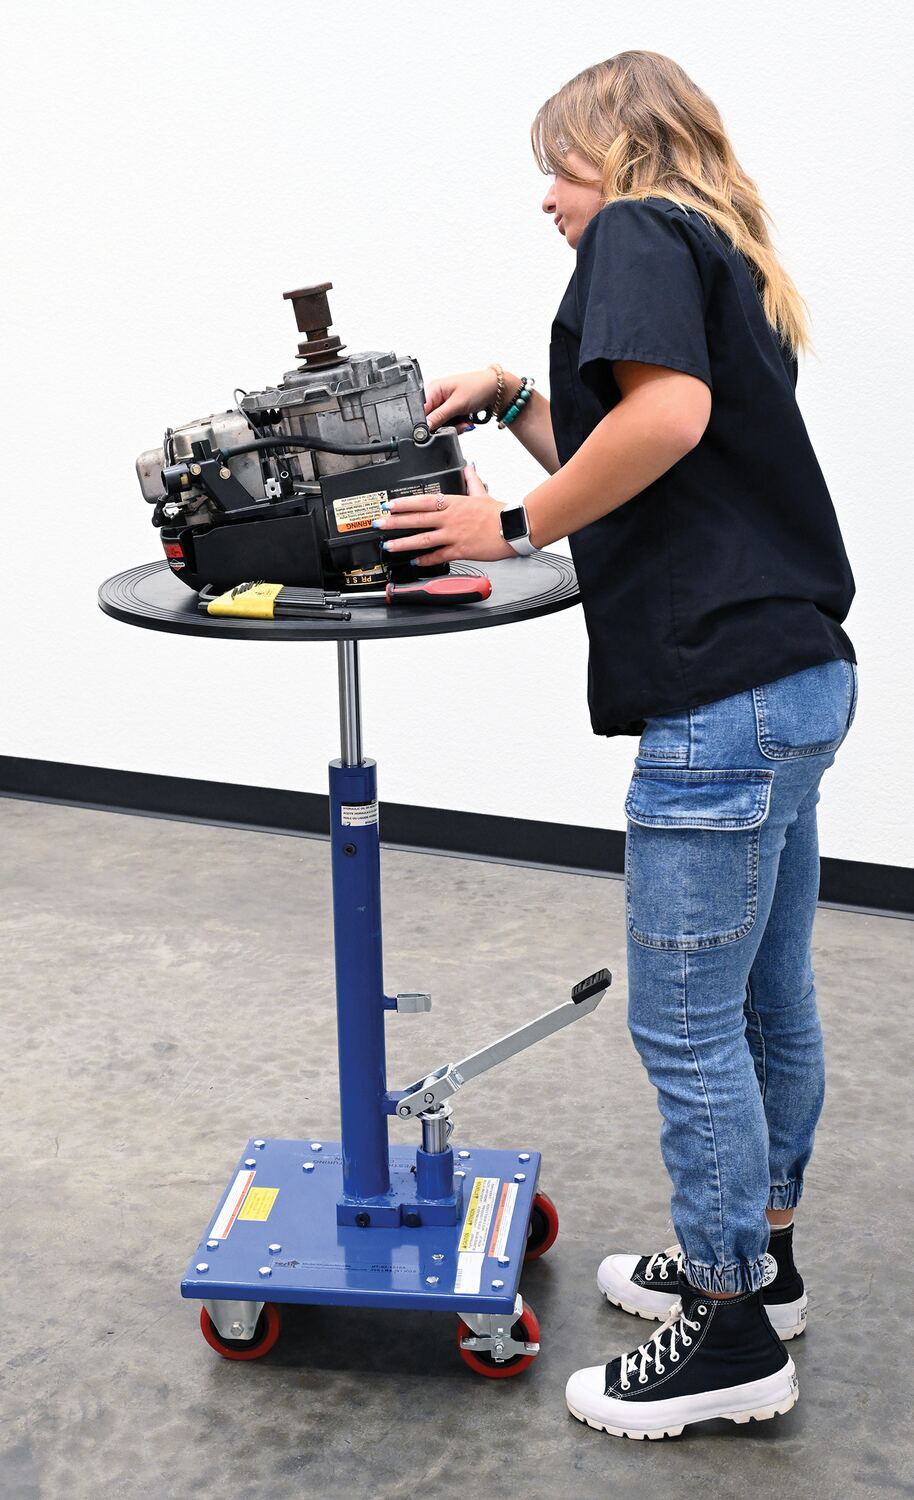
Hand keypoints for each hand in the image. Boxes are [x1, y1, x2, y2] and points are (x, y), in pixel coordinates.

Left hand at [372, 464, 515, 564]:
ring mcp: (454, 535)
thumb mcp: (482, 492)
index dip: (404, 503)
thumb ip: (471, 480)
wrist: (514, 528)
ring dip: (404, 543)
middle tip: (379, 524)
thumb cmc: (500, 512)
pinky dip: (425, 560)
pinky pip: (439, 556)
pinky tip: (414, 562)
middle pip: (417, 520)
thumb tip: (468, 466)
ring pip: (423, 539)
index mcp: (454, 502)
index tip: (388, 504)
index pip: (423, 501)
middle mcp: (450, 518)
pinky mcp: (460, 550)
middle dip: (395, 522)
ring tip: (389, 546)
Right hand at [424, 369, 500, 431]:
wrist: (496, 390)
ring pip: (441, 424)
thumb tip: (425, 427)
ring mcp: (446, 403)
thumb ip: (439, 416)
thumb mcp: (457, 403)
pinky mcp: (453, 410)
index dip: (427, 423)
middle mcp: (438, 395)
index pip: (421, 410)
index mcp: (434, 388)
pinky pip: (450, 423)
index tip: (436, 429)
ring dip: (453, 426)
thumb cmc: (479, 387)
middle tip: (457, 424)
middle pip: (431, 419)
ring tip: (464, 421)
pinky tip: (466, 421)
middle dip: (444, 425)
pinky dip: (458, 425)